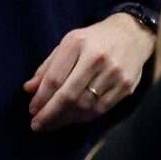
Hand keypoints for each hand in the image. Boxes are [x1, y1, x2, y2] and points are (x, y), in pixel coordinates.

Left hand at [25, 12, 153, 129]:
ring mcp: (113, 74)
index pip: (55, 78)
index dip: (41, 97)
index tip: (32, 110)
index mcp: (76, 43)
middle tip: (37, 125)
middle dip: (51, 113)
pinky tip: (72, 120)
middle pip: (70, 95)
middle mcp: (96, 59)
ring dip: (66, 119)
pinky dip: (84, 118)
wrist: (131, 34)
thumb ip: (48, 66)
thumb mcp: (67, 44)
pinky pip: (101, 109)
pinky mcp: (126, 87)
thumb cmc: (93, 40)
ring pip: (85, 105)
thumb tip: (29, 89)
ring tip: (52, 124)